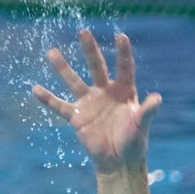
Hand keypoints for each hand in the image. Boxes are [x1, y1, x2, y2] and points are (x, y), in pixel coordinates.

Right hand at [32, 30, 159, 173]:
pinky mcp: (77, 117)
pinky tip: (35, 89)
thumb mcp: (142, 124)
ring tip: (51, 52)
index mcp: (124, 92)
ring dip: (63, 68)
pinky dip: (48, 99)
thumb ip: (148, 110)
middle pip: (97, 67)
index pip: (124, 68)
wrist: (119, 160)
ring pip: (74, 81)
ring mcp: (89, 103)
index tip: (122, 36)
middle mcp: (105, 92)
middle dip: (91, 51)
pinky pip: (60, 105)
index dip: (123, 53)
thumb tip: (158, 98)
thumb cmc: (135, 141)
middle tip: (84, 32)